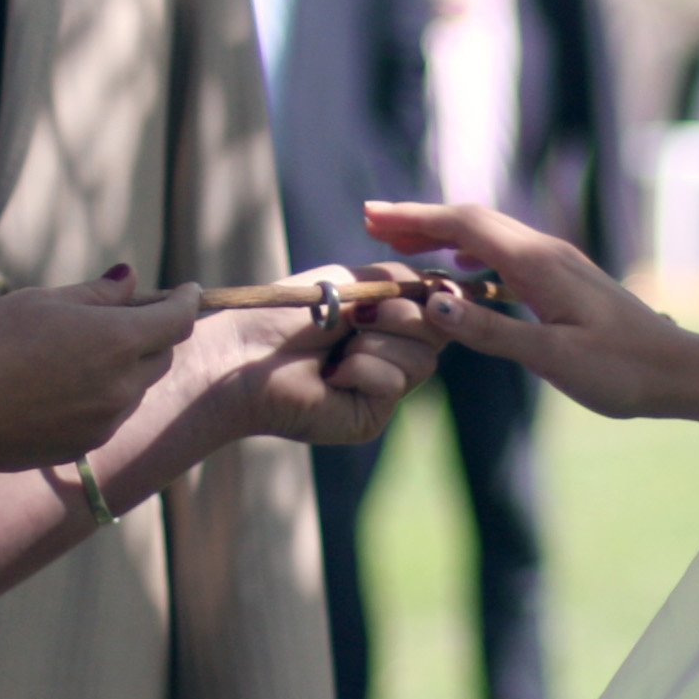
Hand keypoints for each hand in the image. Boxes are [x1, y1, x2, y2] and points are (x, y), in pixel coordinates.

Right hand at [0, 268, 200, 471]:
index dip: (186, 300)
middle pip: (162, 354)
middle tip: (123, 313)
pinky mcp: (86, 445)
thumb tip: (130, 280)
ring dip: (127, 365)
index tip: (187, 290)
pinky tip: (61, 384)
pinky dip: (103, 394)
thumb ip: (96, 294)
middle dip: (154, 332)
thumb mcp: (40, 303)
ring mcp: (107, 420)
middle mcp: (123, 385)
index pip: (178, 319)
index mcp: (118, 340)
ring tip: (79, 349)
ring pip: (137, 386)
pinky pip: (111, 413)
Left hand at [208, 264, 440, 445]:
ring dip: (378, 342)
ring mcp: (381, 390)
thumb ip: (402, 281)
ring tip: (338, 347)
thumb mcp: (352, 282)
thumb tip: (453, 288)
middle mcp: (389, 356)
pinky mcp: (371, 417)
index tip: (434, 291)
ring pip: (422, 361)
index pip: (437, 310)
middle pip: (440, 333)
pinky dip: (363, 369)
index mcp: (386, 322)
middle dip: (405, 315)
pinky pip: (394, 384)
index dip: (441, 299)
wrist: (245, 352)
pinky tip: (331, 375)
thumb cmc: (287, 313)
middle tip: (361, 315)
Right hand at [363, 202, 698, 430]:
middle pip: (472, 220)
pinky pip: (503, 254)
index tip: (372, 215)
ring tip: (401, 243)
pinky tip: (455, 267)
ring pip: (487, 234)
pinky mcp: (561, 281)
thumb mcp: (552, 359)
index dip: (415, 218)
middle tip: (371, 222)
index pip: (465, 225)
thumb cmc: (623, 371)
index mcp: (539, 265)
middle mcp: (546, 253)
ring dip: (442, 233)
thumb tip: (435, 304)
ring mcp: (555, 264)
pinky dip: (468, 251)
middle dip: (420, 218)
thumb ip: (491, 330)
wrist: (679, 372)